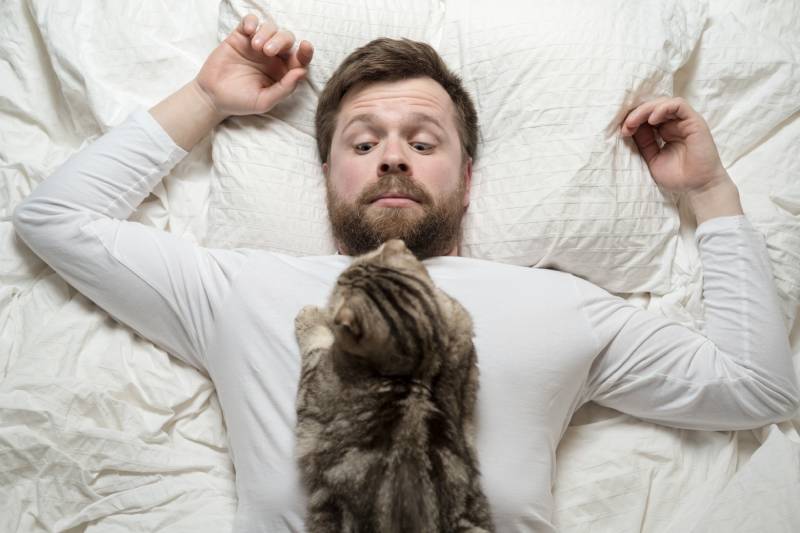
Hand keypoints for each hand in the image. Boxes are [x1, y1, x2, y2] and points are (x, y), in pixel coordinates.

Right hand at [193, 13, 313, 118]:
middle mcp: (273, 57)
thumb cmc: (241, 101)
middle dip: (281, 41)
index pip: (300, 59)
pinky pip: (251, 21)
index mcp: (283, 72)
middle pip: (287, 39)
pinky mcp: (241, 37)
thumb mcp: (265, 101)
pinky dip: (252, 21)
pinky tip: (248, 31)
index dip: (306, 52)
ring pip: (271, 27)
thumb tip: (301, 72)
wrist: (213, 96)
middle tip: (267, 51)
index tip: (305, 46)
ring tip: (255, 46)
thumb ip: (284, 88)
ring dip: (266, 33)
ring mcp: (257, 45)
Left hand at [620, 97, 728, 192]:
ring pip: (664, 103)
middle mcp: (675, 124)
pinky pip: (679, 105)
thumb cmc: (678, 176)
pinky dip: (663, 108)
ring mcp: (685, 121)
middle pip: (654, 107)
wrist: (698, 187)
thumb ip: (644, 142)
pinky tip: (652, 120)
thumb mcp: (653, 158)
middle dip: (636, 114)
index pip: (648, 116)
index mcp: (666, 131)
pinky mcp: (694, 121)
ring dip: (646, 109)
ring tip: (634, 122)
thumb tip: (629, 127)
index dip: (633, 120)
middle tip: (626, 126)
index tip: (623, 132)